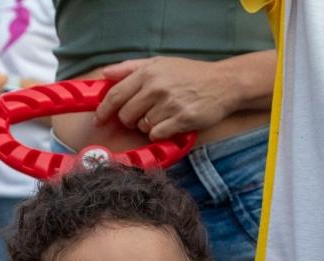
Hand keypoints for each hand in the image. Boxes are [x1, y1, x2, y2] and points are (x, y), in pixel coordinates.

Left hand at [95, 56, 240, 139]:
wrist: (224, 83)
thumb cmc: (190, 74)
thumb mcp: (160, 63)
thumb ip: (131, 67)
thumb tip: (105, 73)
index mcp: (148, 72)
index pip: (116, 94)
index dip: (104, 110)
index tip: (99, 119)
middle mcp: (156, 87)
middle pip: (126, 115)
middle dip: (129, 120)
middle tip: (140, 116)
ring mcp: (170, 104)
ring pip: (142, 126)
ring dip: (148, 126)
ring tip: (162, 116)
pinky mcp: (182, 120)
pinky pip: (157, 134)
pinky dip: (159, 134)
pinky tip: (169, 125)